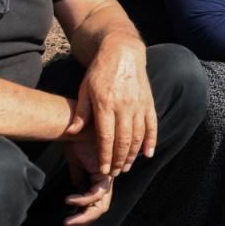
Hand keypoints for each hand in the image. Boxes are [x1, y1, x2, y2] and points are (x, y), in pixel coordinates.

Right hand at [63, 139, 114, 225]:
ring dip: (83, 216)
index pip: (96, 202)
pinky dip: (82, 199)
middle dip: (85, 220)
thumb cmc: (77, 140)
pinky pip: (96, 193)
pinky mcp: (105, 173)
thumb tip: (75, 186)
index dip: (84, 214)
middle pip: (101, 207)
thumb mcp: (76, 160)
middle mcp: (107, 178)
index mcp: (101, 177)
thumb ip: (78, 174)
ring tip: (68, 221)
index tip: (69, 223)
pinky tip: (69, 199)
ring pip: (100, 204)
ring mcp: (108, 177)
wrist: (78, 126)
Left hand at [68, 40, 154, 176]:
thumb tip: (72, 132)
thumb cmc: (100, 71)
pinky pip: (152, 125)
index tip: (104, 170)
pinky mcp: (148, 102)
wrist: (122, 52)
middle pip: (123, 140)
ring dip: (133, 154)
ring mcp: (138, 104)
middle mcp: (124, 106)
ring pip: (138, 135)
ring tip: (127, 167)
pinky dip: (151, 140)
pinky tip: (148, 154)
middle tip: (115, 173)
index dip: (105, 156)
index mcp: (106, 104)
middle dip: (119, 160)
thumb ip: (81, 112)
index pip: (106, 138)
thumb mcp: (85, 89)